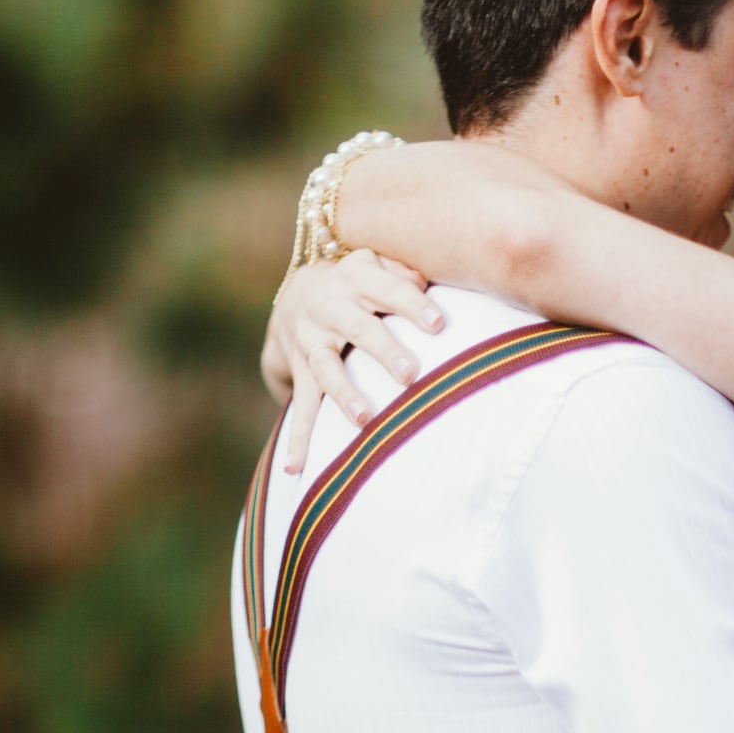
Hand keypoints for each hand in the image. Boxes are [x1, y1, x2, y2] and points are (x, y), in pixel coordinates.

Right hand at [262, 249, 442, 472]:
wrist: (295, 294)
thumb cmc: (360, 282)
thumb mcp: (375, 264)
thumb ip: (401, 270)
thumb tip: (426, 277)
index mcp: (355, 279)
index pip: (389, 290)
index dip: (413, 305)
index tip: (439, 324)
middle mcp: (329, 308)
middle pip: (359, 329)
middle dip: (383, 351)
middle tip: (409, 374)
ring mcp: (310, 341)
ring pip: (326, 369)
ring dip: (344, 395)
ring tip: (365, 419)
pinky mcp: (298, 370)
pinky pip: (299, 405)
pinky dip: (297, 438)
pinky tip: (294, 468)